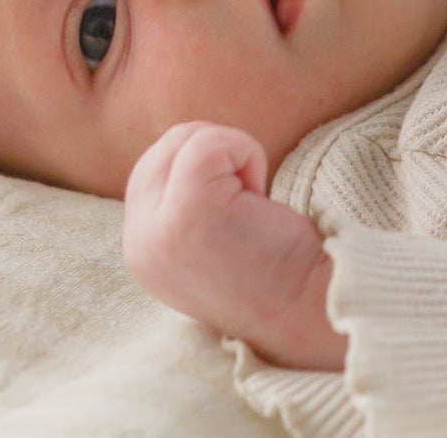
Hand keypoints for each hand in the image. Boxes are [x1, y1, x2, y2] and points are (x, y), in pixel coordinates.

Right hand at [123, 121, 347, 371]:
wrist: (307, 307)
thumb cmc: (276, 265)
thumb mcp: (210, 238)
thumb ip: (184, 202)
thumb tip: (194, 143)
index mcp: (142, 249)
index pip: (152, 167)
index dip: (206, 166)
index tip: (237, 205)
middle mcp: (138, 244)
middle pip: (167, 146)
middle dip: (218, 152)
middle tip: (249, 199)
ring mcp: (157, 230)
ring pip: (188, 138)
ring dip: (235, 154)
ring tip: (252, 203)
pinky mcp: (187, 213)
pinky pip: (209, 142)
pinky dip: (246, 152)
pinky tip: (260, 197)